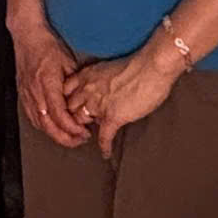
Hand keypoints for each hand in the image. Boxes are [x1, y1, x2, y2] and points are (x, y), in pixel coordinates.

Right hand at [13, 20, 89, 149]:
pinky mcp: (22, 94)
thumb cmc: (48, 46)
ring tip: (70, 137)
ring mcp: (27, 94)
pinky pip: (32, 117)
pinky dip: (44, 126)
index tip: (84, 132)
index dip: (72, 128)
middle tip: (80, 140)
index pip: (59, 114)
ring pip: (39, 124)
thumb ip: (75, 84)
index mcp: (48, 83)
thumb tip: (86, 100)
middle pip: (48, 125)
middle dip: (66, 138)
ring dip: (55, 135)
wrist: (27, 36)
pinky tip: (53, 128)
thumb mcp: (68, 62)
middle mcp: (36, 91)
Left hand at [63, 44, 184, 157]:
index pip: (66, 92)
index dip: (68, 101)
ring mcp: (98, 104)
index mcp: (86, 75)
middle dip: (73, 116)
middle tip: (81, 123)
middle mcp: (88, 90)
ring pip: (81, 121)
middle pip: (70, 108)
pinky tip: (106, 153)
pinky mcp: (113, 117)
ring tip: (88, 136)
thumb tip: (103, 94)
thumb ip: (100, 81)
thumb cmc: (137, 64)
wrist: (152, 67)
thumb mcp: (108, 68)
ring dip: (84, 129)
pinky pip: (104, 136)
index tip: (71, 107)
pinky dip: (104, 146)